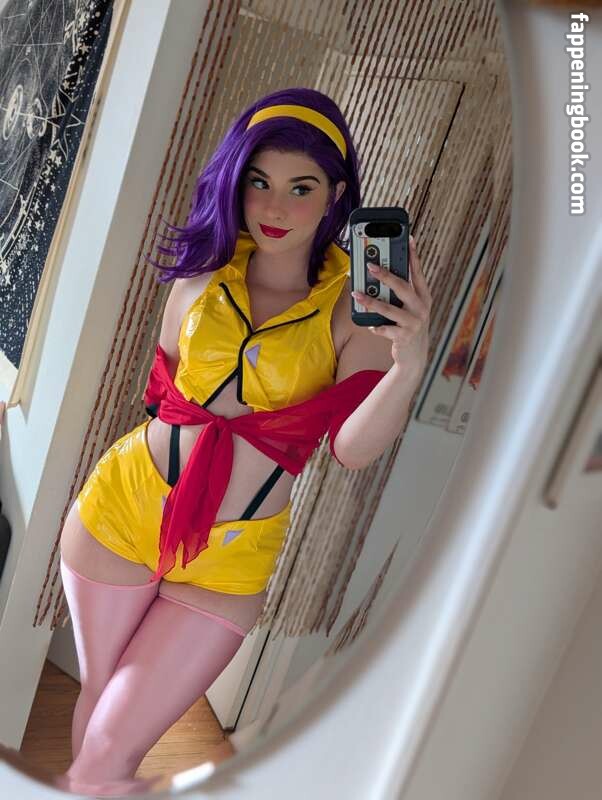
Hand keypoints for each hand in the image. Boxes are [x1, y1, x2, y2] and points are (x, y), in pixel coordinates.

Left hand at [351, 235, 431, 373]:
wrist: (414, 355)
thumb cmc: (407, 325)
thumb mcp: (408, 307)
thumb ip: (399, 292)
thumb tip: (378, 272)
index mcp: (423, 297)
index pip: (417, 273)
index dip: (413, 256)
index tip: (408, 238)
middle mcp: (421, 308)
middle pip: (403, 288)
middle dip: (386, 275)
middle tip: (370, 266)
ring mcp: (414, 323)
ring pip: (390, 309)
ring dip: (371, 301)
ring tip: (356, 294)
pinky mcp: (404, 337)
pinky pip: (385, 329)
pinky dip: (375, 326)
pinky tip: (370, 325)